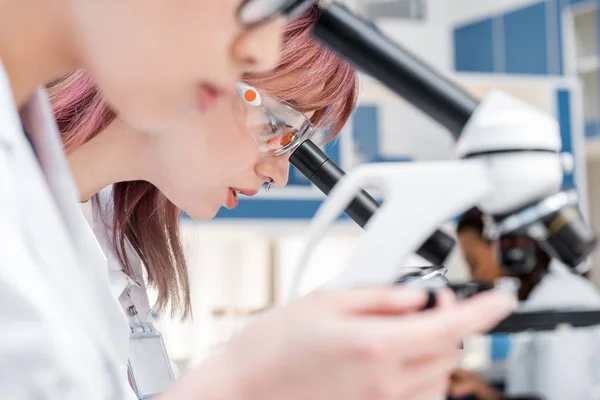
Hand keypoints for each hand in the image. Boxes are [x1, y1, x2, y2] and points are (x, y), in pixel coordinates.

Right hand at [165, 286, 513, 399]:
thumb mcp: (326, 300)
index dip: (485, 309)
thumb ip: (380, 296)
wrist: (245, 389)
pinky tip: (396, 361)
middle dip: (449, 323)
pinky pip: (420, 399)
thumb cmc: (273, 345)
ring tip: (403, 333)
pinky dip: (422, 377)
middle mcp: (387, 382)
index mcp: (377, 344)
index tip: (502, 299)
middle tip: (427, 305)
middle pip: (449, 350)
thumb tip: (418, 296)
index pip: (451, 324)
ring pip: (440, 378)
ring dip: (435, 351)